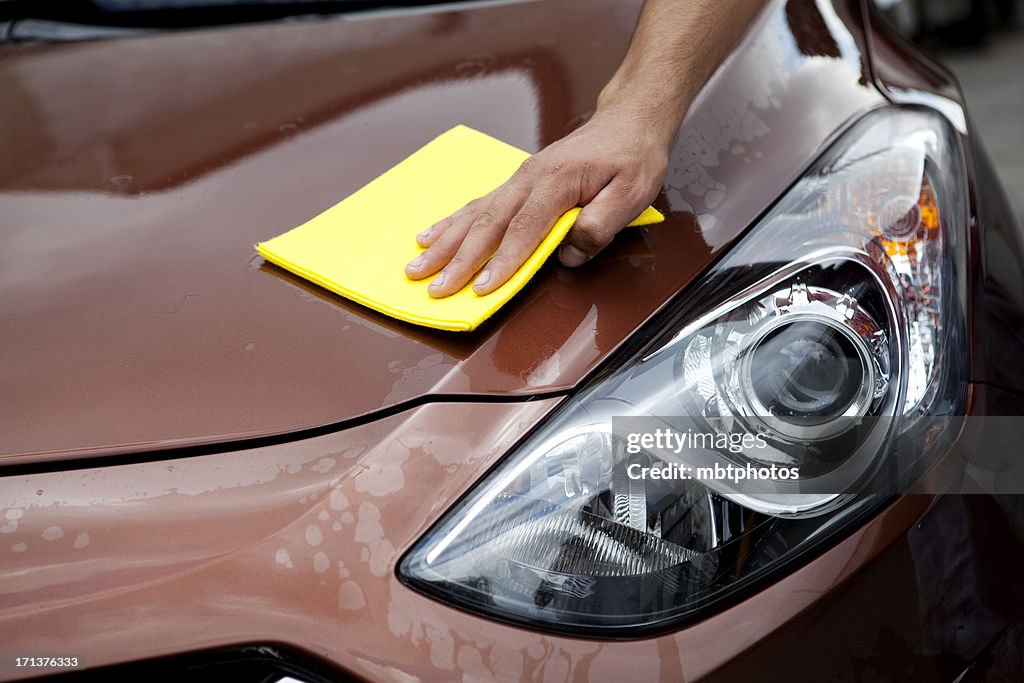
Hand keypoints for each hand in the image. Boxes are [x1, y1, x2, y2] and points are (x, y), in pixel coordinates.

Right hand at [404, 105, 674, 297]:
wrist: (628, 121)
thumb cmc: (632, 156)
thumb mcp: (632, 193)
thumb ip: (601, 225)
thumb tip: (568, 254)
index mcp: (556, 181)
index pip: (524, 230)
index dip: (503, 263)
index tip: (483, 290)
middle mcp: (528, 178)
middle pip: (488, 224)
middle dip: (458, 260)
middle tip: (435, 288)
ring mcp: (518, 179)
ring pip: (474, 214)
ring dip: (444, 244)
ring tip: (415, 266)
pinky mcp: (516, 183)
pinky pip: (477, 205)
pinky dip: (450, 223)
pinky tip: (429, 237)